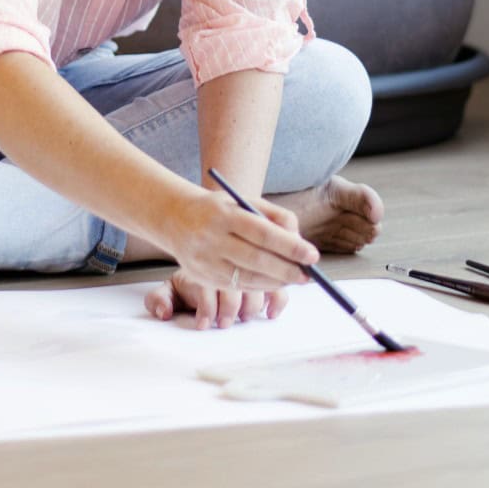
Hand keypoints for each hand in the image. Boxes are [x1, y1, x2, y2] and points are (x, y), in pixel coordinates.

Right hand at [152, 190, 317, 319]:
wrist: (176, 217)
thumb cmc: (220, 208)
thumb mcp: (244, 200)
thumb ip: (275, 216)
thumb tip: (299, 242)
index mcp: (223, 214)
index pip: (263, 233)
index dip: (290, 246)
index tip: (312, 254)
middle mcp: (211, 237)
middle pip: (257, 259)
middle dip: (287, 269)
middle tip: (309, 273)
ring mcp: (204, 260)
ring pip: (248, 278)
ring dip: (276, 281)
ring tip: (295, 277)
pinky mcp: (202, 278)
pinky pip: (236, 287)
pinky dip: (260, 286)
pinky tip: (273, 281)